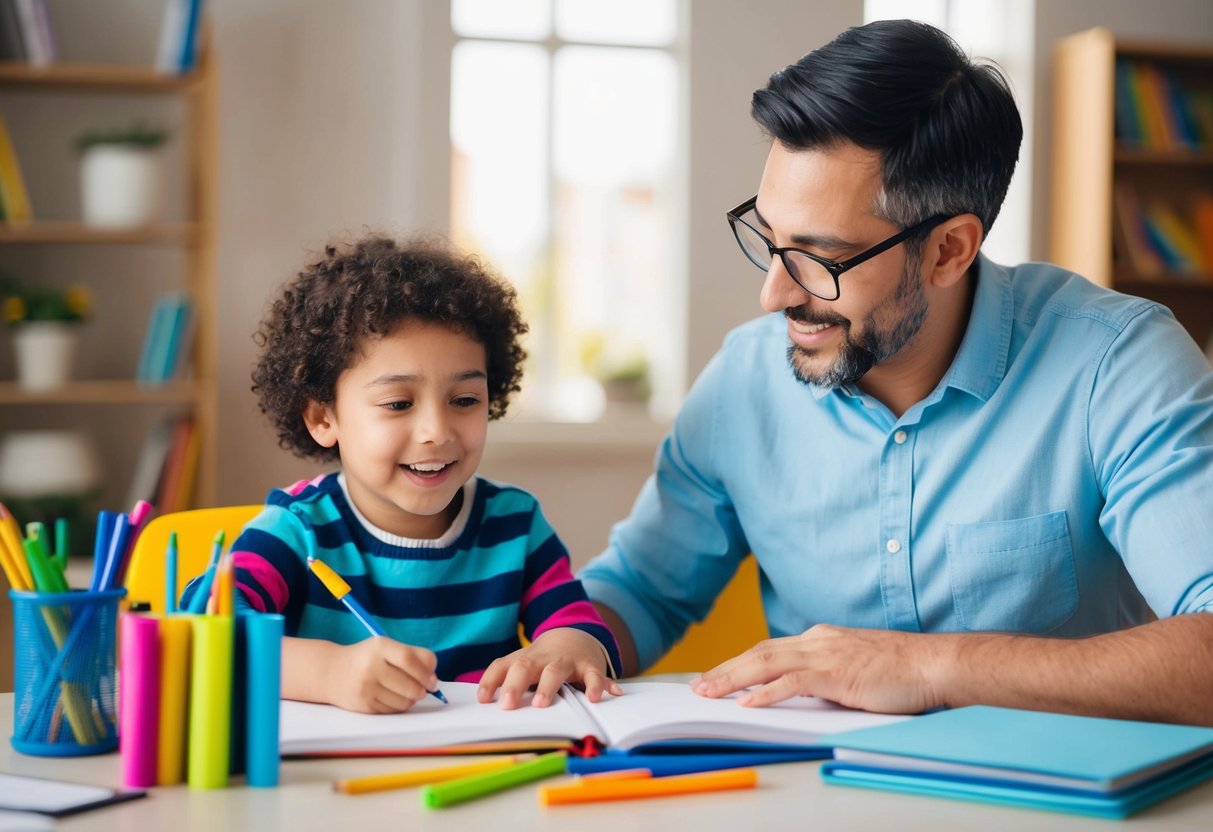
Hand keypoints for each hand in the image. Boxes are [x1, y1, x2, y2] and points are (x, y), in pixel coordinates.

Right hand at [324, 636, 439, 713]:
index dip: (426, 672)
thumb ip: (413, 656)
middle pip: (411, 685)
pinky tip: (393, 697)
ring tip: (407, 692)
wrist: (332, 672)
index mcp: (380, 646)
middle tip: (424, 690)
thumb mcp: (386, 647)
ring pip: (404, 701)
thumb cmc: (367, 658)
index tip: (433, 681)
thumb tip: (433, 680)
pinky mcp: (364, 705)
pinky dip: (398, 706)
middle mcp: (371, 666)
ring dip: (411, 700)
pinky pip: (392, 710)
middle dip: (422, 690)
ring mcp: (366, 687)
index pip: (410, 659)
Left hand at [478, 628, 622, 709]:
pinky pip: (593, 675)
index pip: (502, 666)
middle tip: (507, 705)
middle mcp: (543, 658)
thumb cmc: (544, 659)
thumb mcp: (524, 665)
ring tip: (541, 704)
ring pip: (555, 670)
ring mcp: (566, 661)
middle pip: (525, 666)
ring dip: (547, 686)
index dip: (490, 680)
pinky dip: (596, 685)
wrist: (576, 636)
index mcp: (524, 660)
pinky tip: (595, 697)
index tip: (483, 699)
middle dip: (515, 684)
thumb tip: (481, 699)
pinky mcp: (589, 666)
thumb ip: (504, 680)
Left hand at [689, 624, 948, 713]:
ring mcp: (826, 655)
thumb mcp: (855, 668)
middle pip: (759, 653)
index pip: (769, 649)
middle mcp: (817, 641)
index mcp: (821, 639)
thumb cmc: (902, 670)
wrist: (934, 664)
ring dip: (733, 679)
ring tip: (708, 693)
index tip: (717, 676)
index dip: (739, 663)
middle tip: (698, 687)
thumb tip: (802, 692)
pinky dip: (766, 693)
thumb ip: (827, 675)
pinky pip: (793, 683)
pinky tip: (747, 703)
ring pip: (766, 664)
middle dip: (725, 670)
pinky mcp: (837, 673)